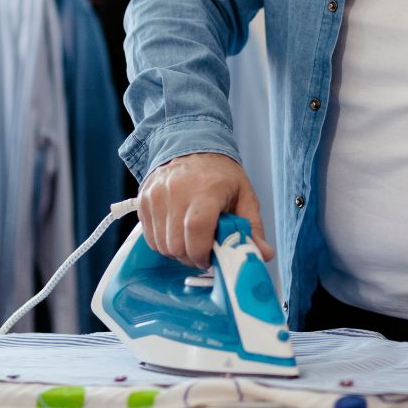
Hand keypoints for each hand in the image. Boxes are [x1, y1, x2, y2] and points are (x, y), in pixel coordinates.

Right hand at [137, 152, 274, 268]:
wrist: (192, 147)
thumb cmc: (220, 175)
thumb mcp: (244, 196)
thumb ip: (252, 228)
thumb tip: (264, 255)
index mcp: (206, 189)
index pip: (197, 229)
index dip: (202, 253)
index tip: (211, 259)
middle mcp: (177, 191)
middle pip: (176, 243)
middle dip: (191, 257)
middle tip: (204, 252)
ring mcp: (156, 195)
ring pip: (162, 245)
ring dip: (178, 252)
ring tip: (191, 241)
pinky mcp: (144, 201)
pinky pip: (150, 238)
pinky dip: (164, 243)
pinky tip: (178, 233)